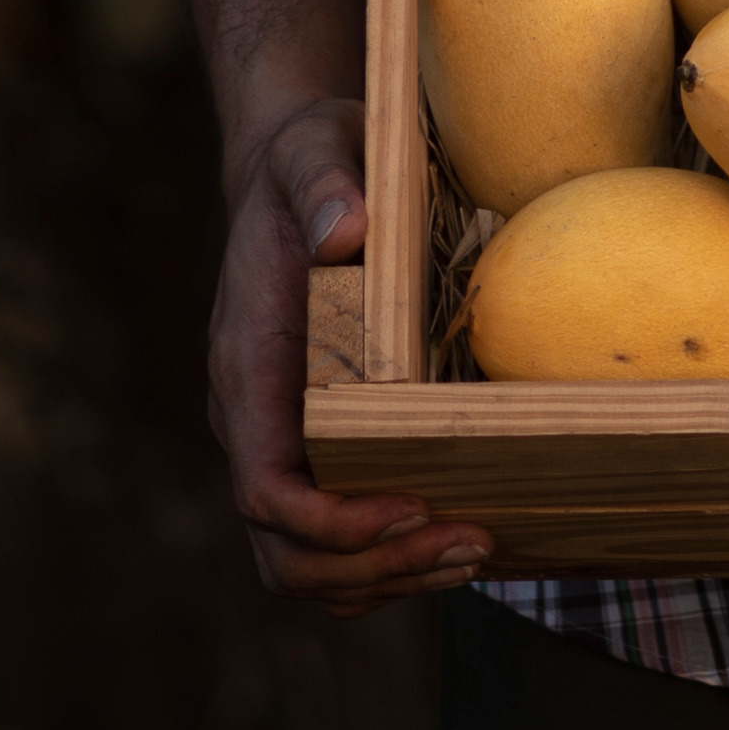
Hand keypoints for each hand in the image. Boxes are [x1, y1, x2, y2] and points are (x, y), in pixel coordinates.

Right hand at [210, 93, 492, 612]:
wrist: (294, 174)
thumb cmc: (308, 162)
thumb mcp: (314, 151)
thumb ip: (322, 186)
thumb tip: (342, 229)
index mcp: (248, 371)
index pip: (264, 489)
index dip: (333, 523)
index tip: (413, 505)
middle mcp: (256, 425)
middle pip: (288, 555)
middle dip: (376, 568)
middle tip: (473, 541)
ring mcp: (283, 444)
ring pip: (312, 567)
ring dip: (390, 578)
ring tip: (480, 549)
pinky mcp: (317, 448)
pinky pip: (338, 543)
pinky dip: (391, 562)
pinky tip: (460, 535)